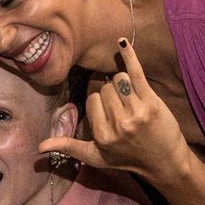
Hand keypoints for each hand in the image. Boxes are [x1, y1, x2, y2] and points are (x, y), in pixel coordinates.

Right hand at [42, 39, 191, 187]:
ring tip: (132, 99)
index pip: (92, 100)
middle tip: (124, 108)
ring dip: (124, 84)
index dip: (100, 103)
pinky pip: (136, 73)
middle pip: (106, 89)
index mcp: (102, 135)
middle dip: (112, 95)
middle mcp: (118, 124)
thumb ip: (69, 147)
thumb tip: (39, 147)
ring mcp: (136, 112)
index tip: (109, 114)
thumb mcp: (96, 157)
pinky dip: (129, 56)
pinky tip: (121, 42)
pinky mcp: (152, 102)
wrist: (165, 162)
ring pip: (119, 80)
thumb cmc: (128, 159)